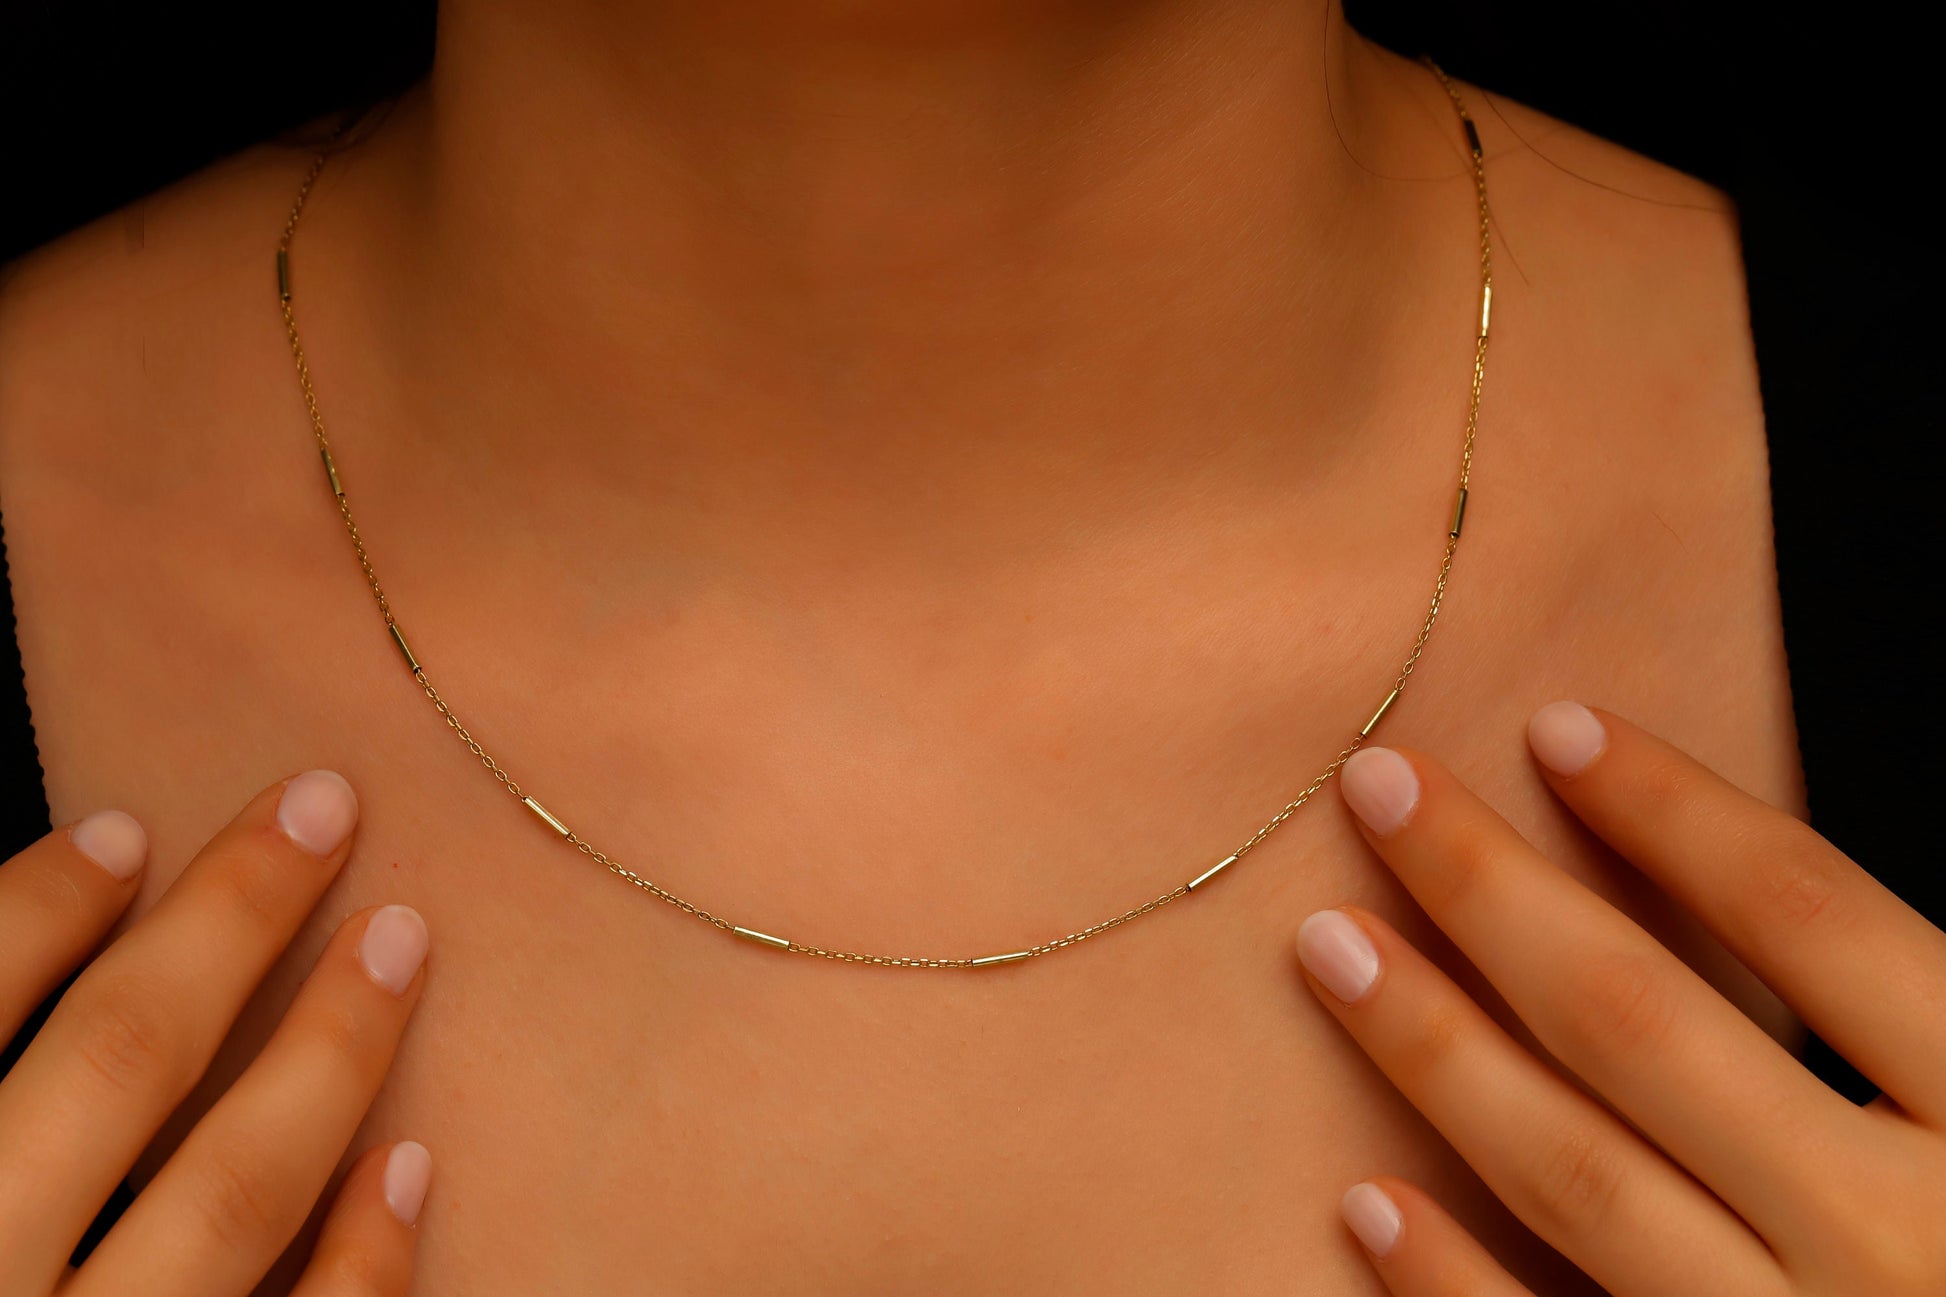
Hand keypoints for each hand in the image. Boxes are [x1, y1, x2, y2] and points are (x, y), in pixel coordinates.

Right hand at [0, 771, 432, 1296]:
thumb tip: (78, 941)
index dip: (43, 906)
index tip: (121, 832)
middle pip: (122, 1060)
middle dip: (230, 919)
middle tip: (326, 808)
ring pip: (234, 1191)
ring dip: (330, 1050)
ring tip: (400, 937)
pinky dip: (362, 1255)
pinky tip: (408, 1161)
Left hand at [1297, 703, 1944, 1295]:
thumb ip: (1934, 1003)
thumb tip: (1778, 882)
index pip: (1814, 918)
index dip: (1676, 812)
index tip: (1559, 726)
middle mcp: (1902, 1236)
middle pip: (1649, 1028)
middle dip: (1496, 895)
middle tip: (1380, 789)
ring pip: (1580, 1177)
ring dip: (1434, 1054)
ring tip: (1328, 948)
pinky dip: (1454, 1284)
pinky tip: (1364, 1200)